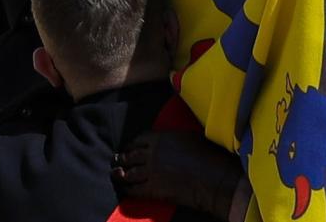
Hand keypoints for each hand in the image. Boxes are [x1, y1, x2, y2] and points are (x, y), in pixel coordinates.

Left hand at [112, 131, 243, 220]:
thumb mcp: (188, 136)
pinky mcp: (152, 189)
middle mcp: (152, 153)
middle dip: (121, 158)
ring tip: (115, 174)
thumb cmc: (206, 154)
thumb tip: (167, 140)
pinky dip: (127, 189)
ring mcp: (150, 172)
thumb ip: (173, 138)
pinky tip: (125, 189)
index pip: (139, 139)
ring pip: (128, 172)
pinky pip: (134, 189)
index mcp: (161, 138)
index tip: (128, 147)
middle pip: (130, 155)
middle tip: (115, 160)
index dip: (131, 144)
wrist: (210, 177)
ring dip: (120, 174)